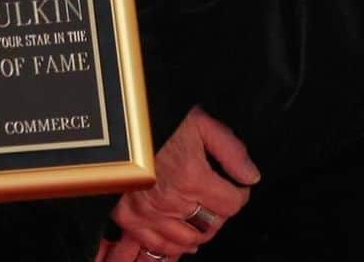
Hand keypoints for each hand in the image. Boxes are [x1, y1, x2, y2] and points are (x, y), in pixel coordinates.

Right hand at [107, 107, 258, 257]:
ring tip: (196, 220)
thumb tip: (250, 175)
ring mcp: (148, 213)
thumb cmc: (156, 116)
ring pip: (184, 242)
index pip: (231, 203)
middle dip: (217, 216)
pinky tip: (174, 241)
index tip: (235, 187)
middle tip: (214, 202)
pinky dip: (167, 248)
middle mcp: (171, 202)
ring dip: (195, 233)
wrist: (113, 120)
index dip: (238, 194)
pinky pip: (153, 247)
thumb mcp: (198, 121)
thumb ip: (229, 148)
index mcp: (191, 177)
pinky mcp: (127, 217)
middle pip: (209, 228)